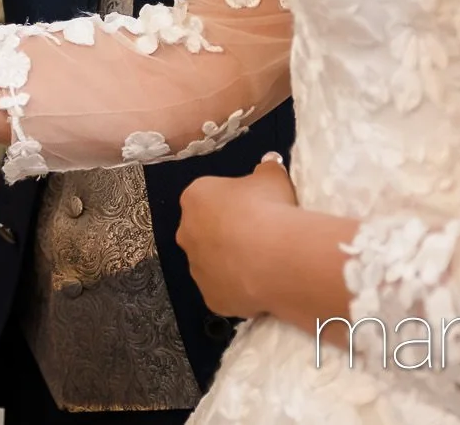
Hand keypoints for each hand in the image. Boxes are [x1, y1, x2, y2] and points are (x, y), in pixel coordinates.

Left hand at [175, 155, 298, 318]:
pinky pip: (224, 291)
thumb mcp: (272, 177)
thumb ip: (266, 168)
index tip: (252, 209)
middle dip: (225, 234)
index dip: (232, 204)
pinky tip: (260, 284)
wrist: (273, 256)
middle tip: (257, 236)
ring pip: (212, 264)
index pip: (208, 198)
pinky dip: (239, 289)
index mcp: (195, 198)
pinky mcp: (210, 297)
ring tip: (262, 263)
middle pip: (204, 231)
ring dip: (231, 263)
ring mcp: (196, 268)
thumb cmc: (267, 208)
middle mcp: (186, 232)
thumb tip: (269, 161)